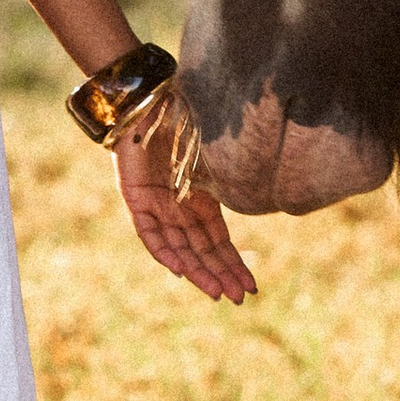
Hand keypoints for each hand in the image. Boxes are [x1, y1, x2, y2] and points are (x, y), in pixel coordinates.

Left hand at [114, 115, 256, 303]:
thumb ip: (230, 174)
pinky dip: (164, 252)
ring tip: (216, 292)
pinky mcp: (136, 200)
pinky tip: (180, 270)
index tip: (251, 286)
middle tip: (238, 299)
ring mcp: (158, 207)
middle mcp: (180, 209)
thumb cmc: (185, 120)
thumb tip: (263, 185)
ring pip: (179, 248)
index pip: (219, 241)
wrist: (150, 101)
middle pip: (201, 250)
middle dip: (219, 275)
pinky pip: (150, 233)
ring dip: (197, 271)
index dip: (233, 264)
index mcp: (202, 199)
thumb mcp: (215, 152)